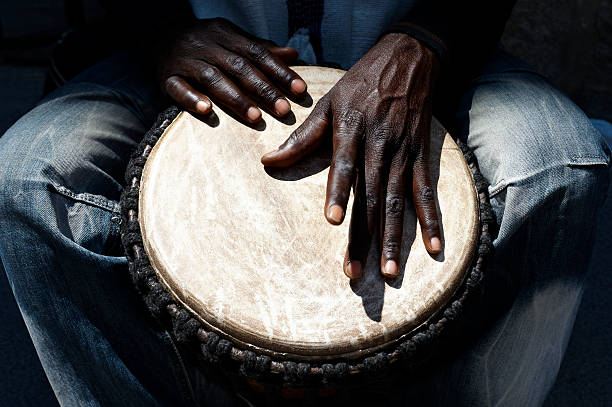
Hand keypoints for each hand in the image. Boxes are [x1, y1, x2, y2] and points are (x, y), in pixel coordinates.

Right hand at [157, 18, 306, 121]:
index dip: (280, 72)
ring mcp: (186, 61)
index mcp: (226, 35)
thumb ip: (260, 49)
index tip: (299, 90)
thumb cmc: (205, 42)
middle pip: (239, 67)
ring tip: (255, 117)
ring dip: (235, 98)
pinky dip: (192, 98)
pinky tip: (207, 110)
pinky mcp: (167, 77)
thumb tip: (293, 54)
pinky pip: (178, 88)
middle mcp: (207, 46)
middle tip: (283, 110)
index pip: (258, 53)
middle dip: (263, 89)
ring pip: (212, 78)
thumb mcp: (232, 39)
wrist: (157, 33)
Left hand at [261, 33, 441, 278]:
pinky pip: (427, 193)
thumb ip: (301, 137)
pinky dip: (432, 220)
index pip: (345, 165)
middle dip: (363, 236)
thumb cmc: (361, 83)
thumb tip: (268, 161)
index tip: (333, 220)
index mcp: (352, 131)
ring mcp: (404, 154)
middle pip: (371, 196)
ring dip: (394, 238)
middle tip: (355, 272)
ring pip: (398, 202)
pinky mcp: (422, 157)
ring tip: (390, 272)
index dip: (339, 192)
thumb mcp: (328, 102)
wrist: (409, 59)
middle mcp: (380, 146)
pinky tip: (434, 248)